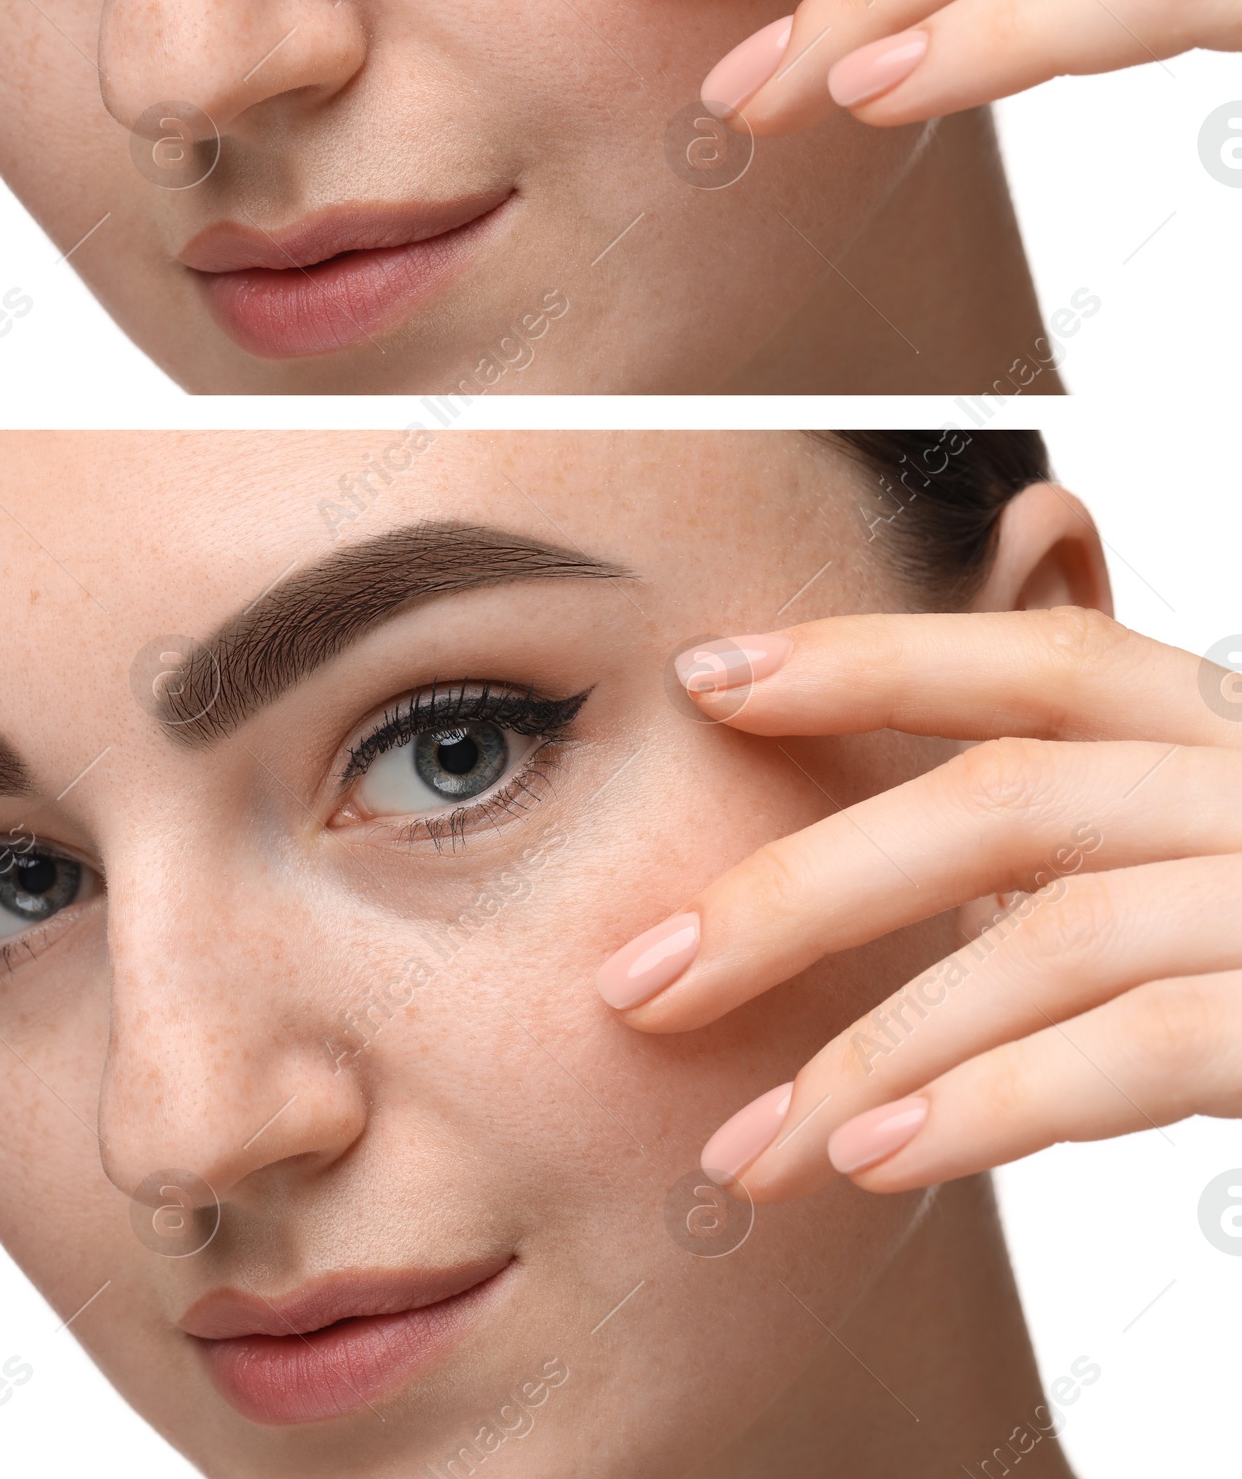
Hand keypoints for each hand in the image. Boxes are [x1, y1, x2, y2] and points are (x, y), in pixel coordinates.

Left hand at [594, 608, 1241, 1197]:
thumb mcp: (1217, 877)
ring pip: (1045, 940)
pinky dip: (985, 1105)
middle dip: (797, 892)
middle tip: (639, 984)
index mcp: (1223, 740)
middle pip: (997, 803)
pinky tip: (868, 1162)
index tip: (701, 680)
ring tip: (742, 1150)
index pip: (1036, 668)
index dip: (867, 660)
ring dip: (866, 1051)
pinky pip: (1137, 1053)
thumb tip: (898, 899)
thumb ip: (1089, 862)